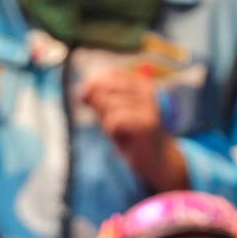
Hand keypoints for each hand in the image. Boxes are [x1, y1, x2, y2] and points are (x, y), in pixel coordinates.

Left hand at [81, 67, 186, 188]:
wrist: (154, 161)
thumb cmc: (130, 136)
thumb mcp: (109, 114)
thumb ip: (96, 100)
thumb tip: (82, 91)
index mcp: (139, 82)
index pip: (108, 76)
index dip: (95, 90)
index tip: (101, 108)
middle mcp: (147, 89)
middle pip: (105, 89)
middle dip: (102, 109)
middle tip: (116, 126)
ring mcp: (150, 104)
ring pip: (109, 105)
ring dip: (109, 123)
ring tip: (123, 132)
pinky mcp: (148, 121)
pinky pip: (114, 120)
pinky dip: (113, 131)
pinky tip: (126, 138)